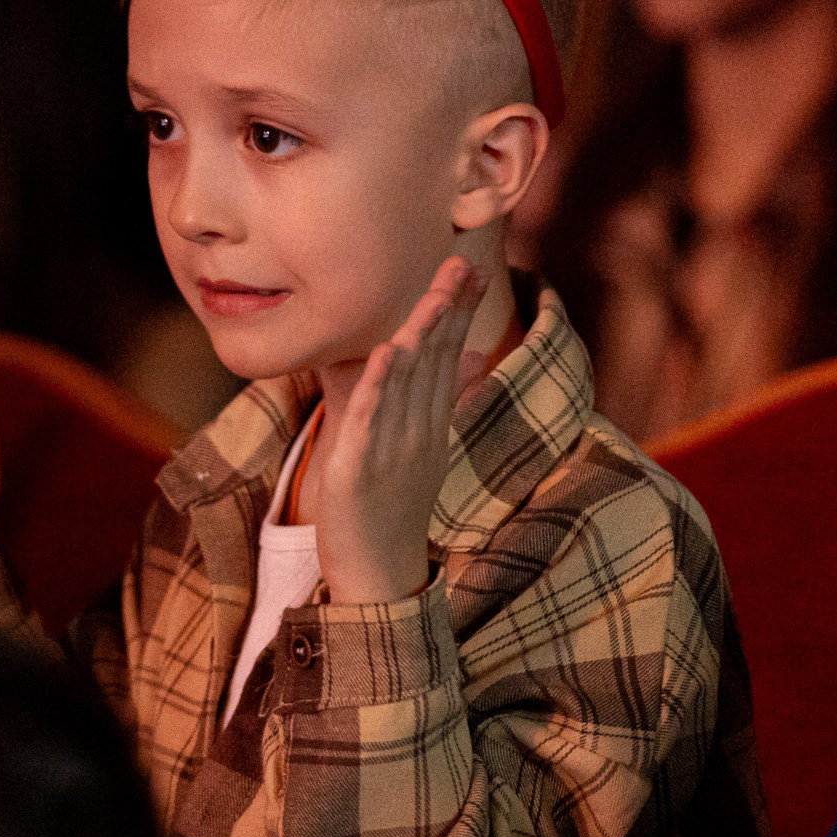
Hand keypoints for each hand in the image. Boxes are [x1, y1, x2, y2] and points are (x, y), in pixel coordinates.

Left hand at [307, 255, 491, 603]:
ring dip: (422, 335)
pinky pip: (372, 420)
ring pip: (409, 384)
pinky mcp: (361, 469)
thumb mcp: (421, 450)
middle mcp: (420, 432)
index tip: (476, 269)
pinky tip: (388, 353)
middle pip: (435, 360)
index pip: (448, 355)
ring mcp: (394, 450)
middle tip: (464, 261)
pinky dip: (381, 385)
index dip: (461, 310)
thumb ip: (439, 402)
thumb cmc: (392, 508)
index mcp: (432, 424)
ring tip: (436, 295)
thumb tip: (470, 359)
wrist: (378, 575)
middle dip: (449, 308)